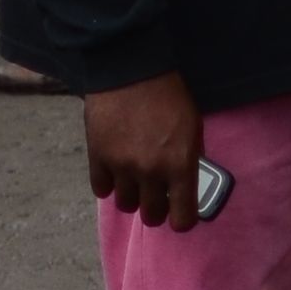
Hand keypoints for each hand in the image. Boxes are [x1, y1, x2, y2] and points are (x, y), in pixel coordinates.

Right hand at [84, 73, 205, 226]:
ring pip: (125, 204)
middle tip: (155, 196)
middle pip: (151, 215)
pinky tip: (113, 173)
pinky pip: (100, 188)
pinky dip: (108, 185)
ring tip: (132, 182)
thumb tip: (183, 182)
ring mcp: (121, 166)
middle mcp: (151, 172)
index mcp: (180, 166)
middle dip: (155, 209)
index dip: (182, 220)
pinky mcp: (97, 156)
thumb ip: (189, 159)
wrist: (130, 69)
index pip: (183, 218)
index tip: (179, 213)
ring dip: (131, 196)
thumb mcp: (193, 128)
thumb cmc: (168, 96)